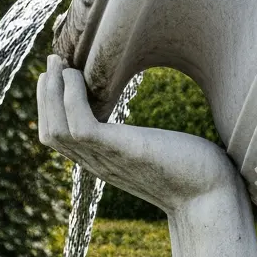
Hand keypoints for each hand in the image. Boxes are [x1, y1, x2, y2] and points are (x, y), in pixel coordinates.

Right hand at [37, 56, 238, 211]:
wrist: (212, 196)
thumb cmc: (195, 170)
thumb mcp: (158, 149)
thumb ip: (143, 140)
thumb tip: (155, 129)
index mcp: (104, 161)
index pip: (58, 138)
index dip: (50, 105)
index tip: (59, 73)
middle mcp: (98, 164)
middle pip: (49, 133)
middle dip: (44, 94)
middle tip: (53, 60)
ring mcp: (106, 160)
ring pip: (56, 130)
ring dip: (51, 92)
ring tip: (59, 62)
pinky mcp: (120, 151)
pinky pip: (78, 125)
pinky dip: (71, 97)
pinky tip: (79, 75)